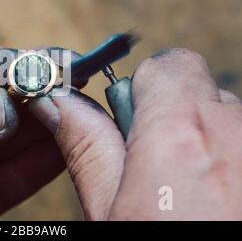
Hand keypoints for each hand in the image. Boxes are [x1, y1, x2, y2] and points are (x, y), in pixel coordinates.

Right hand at [31, 48, 241, 219]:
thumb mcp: (113, 214)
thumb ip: (88, 146)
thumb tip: (56, 103)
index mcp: (183, 132)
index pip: (169, 65)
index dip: (147, 90)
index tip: (139, 122)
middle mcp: (239, 130)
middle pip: (204, 95)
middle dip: (180, 122)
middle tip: (166, 175)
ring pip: (234, 125)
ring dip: (215, 148)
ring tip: (202, 199)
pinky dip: (237, 165)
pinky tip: (227, 203)